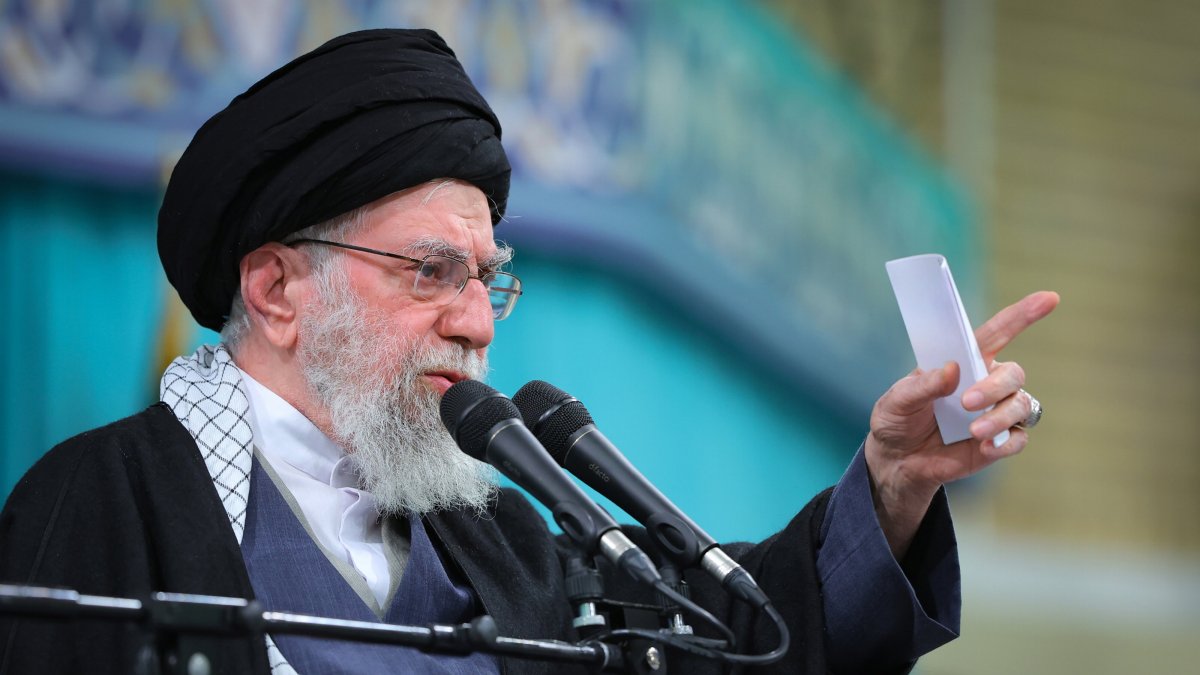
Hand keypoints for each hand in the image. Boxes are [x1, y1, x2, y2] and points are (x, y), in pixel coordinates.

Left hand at [865, 291, 1059, 557]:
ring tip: (973, 431)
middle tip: (967, 402)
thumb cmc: (897, 421)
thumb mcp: (897, 401)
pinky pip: (1018, 438)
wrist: (896, 462)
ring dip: (1000, 416)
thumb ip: (922, 385)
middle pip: (1012, 373)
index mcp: (964, 361)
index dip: (1024, 314)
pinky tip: (985, 447)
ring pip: (1022, 405)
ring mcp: (995, 412)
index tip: (1049, 298)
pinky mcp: (998, 441)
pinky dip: (1006, 442)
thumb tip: (953, 369)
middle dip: (994, 386)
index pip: (998, 333)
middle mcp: (986, 382)